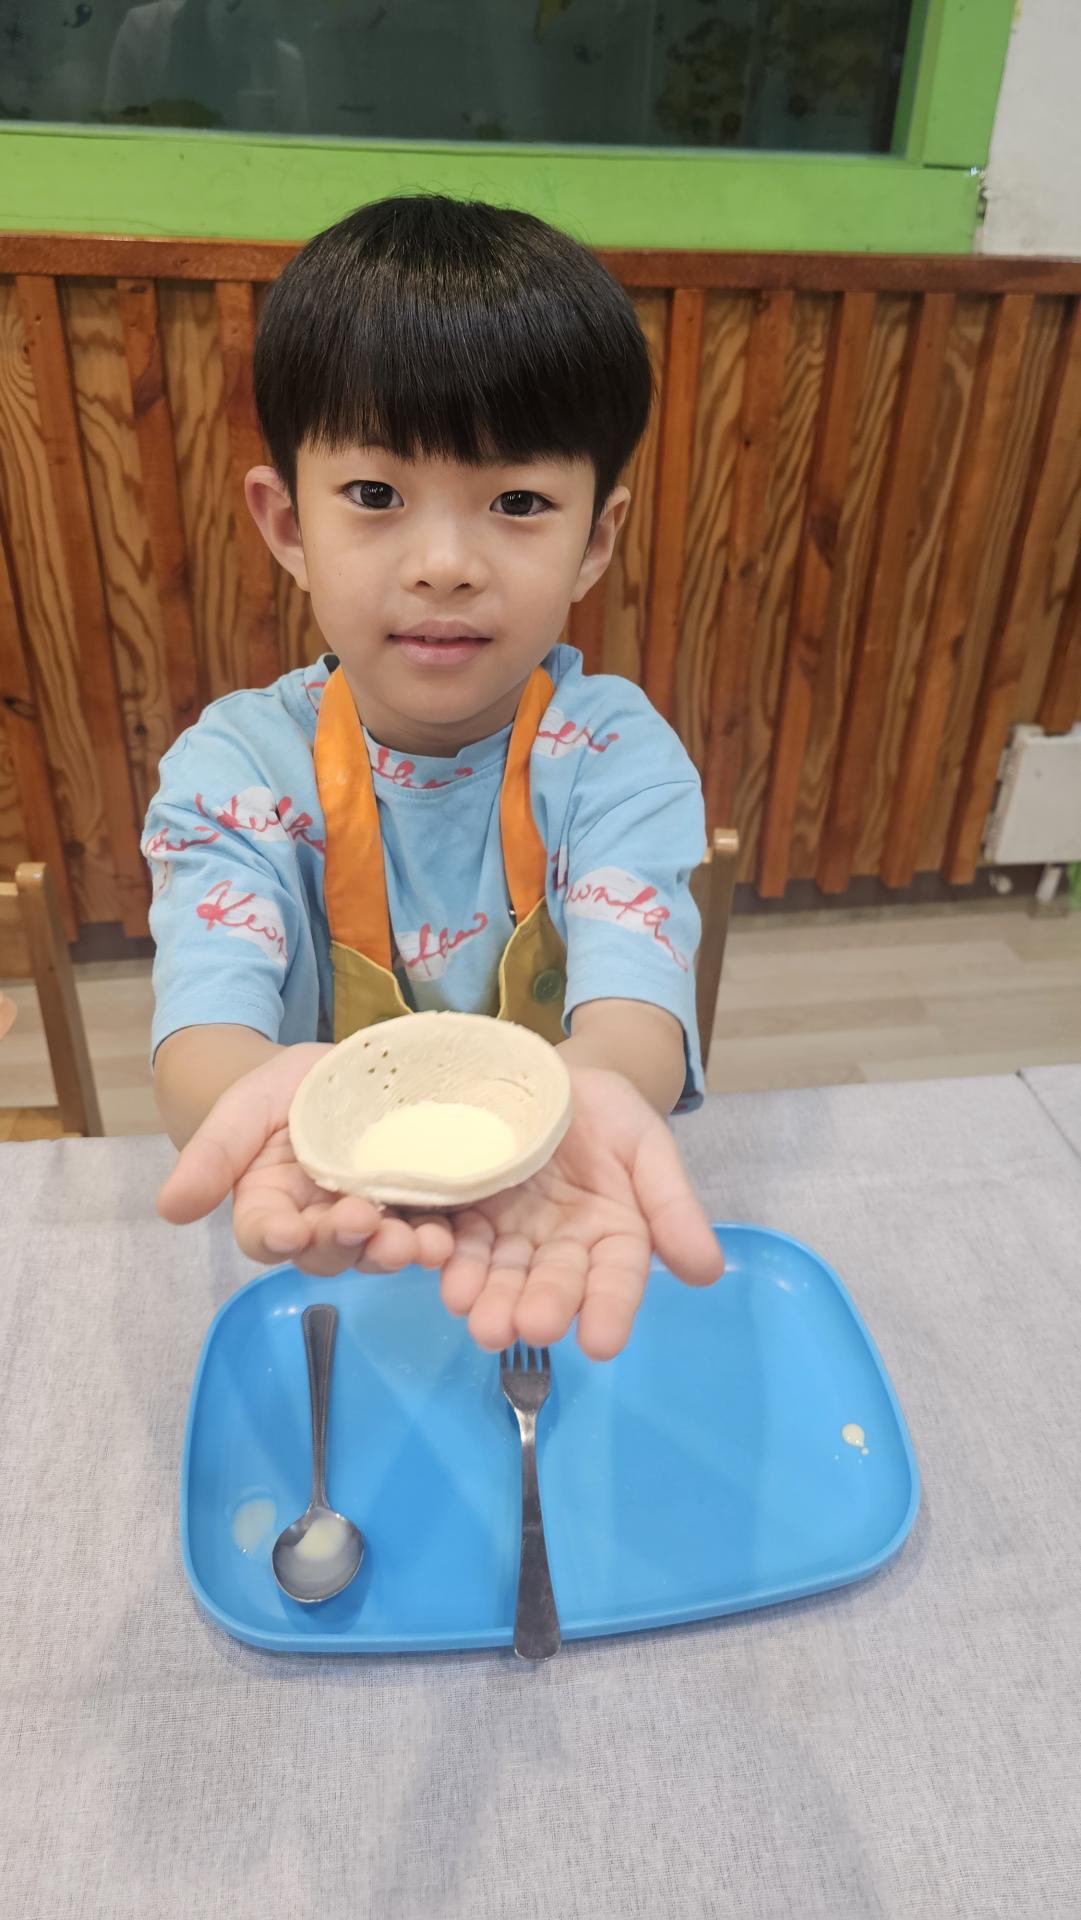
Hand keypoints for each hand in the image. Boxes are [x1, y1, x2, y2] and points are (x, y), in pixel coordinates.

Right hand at [156, 1043, 453, 1276]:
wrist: (339, 1072)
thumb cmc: (280, 1092)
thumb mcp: (242, 1109)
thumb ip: (210, 1157)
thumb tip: (168, 1209)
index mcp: (270, 1207)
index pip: (265, 1234)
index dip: (274, 1237)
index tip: (287, 1231)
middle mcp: (320, 1225)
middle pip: (327, 1252)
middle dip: (345, 1242)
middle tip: (364, 1224)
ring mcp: (372, 1220)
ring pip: (379, 1250)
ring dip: (397, 1250)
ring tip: (419, 1242)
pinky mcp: (417, 1208)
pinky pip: (427, 1232)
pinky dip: (440, 1240)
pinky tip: (452, 1235)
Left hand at [439, 1065, 722, 1360]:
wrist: (551, 1075)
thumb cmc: (610, 1113)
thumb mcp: (649, 1147)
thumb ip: (673, 1205)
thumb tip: (708, 1271)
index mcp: (614, 1236)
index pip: (616, 1278)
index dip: (610, 1309)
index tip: (603, 1343)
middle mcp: (560, 1246)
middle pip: (552, 1283)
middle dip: (542, 1307)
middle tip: (531, 1330)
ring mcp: (510, 1232)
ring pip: (501, 1272)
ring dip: (492, 1299)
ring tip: (483, 1322)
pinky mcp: (467, 1213)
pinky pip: (459, 1240)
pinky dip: (453, 1262)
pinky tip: (449, 1281)